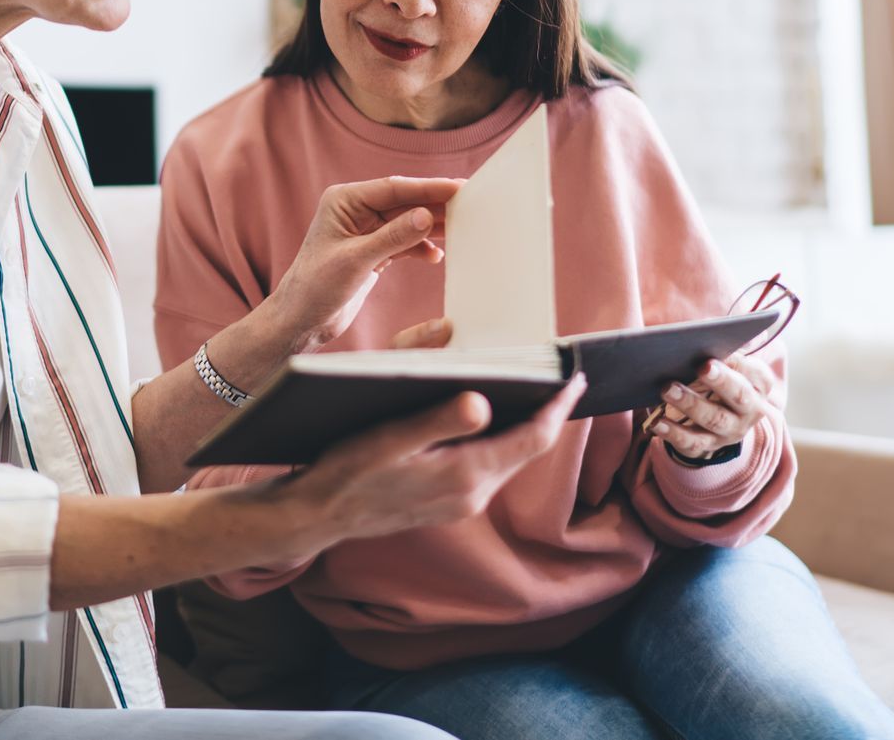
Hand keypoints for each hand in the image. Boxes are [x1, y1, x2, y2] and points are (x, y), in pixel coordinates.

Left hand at [268, 177, 459, 354]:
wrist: (299, 321)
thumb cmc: (314, 288)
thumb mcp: (355, 261)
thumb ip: (392, 238)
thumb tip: (426, 215)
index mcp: (344, 201)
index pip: (394, 188)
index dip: (428, 188)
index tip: (458, 187)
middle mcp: (354, 211)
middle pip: (404, 202)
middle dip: (435, 204)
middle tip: (471, 202)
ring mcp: (364, 231)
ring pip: (407, 222)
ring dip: (432, 226)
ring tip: (462, 227)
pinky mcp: (372, 252)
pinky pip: (403, 242)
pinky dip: (420, 248)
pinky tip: (435, 256)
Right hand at [279, 375, 586, 549]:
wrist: (317, 516)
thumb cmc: (345, 471)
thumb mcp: (388, 438)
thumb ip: (438, 421)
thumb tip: (482, 403)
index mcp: (465, 475)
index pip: (533, 437)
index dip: (558, 406)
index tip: (576, 378)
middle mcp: (472, 495)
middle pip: (527, 449)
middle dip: (546, 413)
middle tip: (560, 377)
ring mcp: (461, 504)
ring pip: (509, 460)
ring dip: (522, 428)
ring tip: (530, 392)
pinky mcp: (449, 505)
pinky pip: (489, 469)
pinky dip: (499, 443)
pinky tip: (488, 421)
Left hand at [648, 354, 779, 460]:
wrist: (722, 417)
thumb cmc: (720, 376)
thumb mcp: (728, 361)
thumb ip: (724, 343)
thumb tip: (716, 327)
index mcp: (759, 383)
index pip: (754, 372)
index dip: (738, 362)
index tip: (718, 352)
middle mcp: (750, 410)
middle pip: (739, 396)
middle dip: (721, 381)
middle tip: (701, 366)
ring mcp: (731, 431)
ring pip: (714, 420)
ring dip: (690, 404)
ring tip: (667, 389)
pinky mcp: (708, 446)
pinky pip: (692, 443)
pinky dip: (673, 433)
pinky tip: (656, 422)